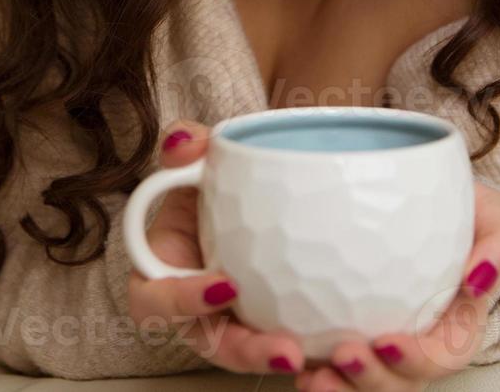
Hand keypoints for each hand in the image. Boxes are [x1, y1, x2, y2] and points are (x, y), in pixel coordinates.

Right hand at [126, 120, 307, 377]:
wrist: (237, 205)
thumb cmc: (203, 195)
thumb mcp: (187, 170)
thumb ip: (184, 153)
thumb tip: (187, 142)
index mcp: (161, 278)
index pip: (156, 302)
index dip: (183, 302)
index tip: (225, 287)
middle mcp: (193, 313)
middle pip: (213, 344)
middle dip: (247, 352)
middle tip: (285, 350)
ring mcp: (230, 326)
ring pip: (252, 354)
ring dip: (281, 358)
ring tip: (315, 356)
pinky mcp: (266, 328)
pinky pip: (284, 344)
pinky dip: (312, 349)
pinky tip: (343, 345)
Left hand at [294, 179, 499, 390]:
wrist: (422, 206)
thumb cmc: (464, 215)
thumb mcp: (495, 220)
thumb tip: (477, 279)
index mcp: (457, 328)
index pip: (441, 358)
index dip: (416, 361)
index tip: (385, 340)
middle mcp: (418, 346)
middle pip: (398, 384)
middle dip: (370, 381)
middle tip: (342, 355)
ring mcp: (380, 347)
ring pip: (361, 386)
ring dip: (337, 389)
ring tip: (308, 373)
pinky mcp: (344, 335)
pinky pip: (328, 366)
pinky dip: (310, 371)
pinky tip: (291, 360)